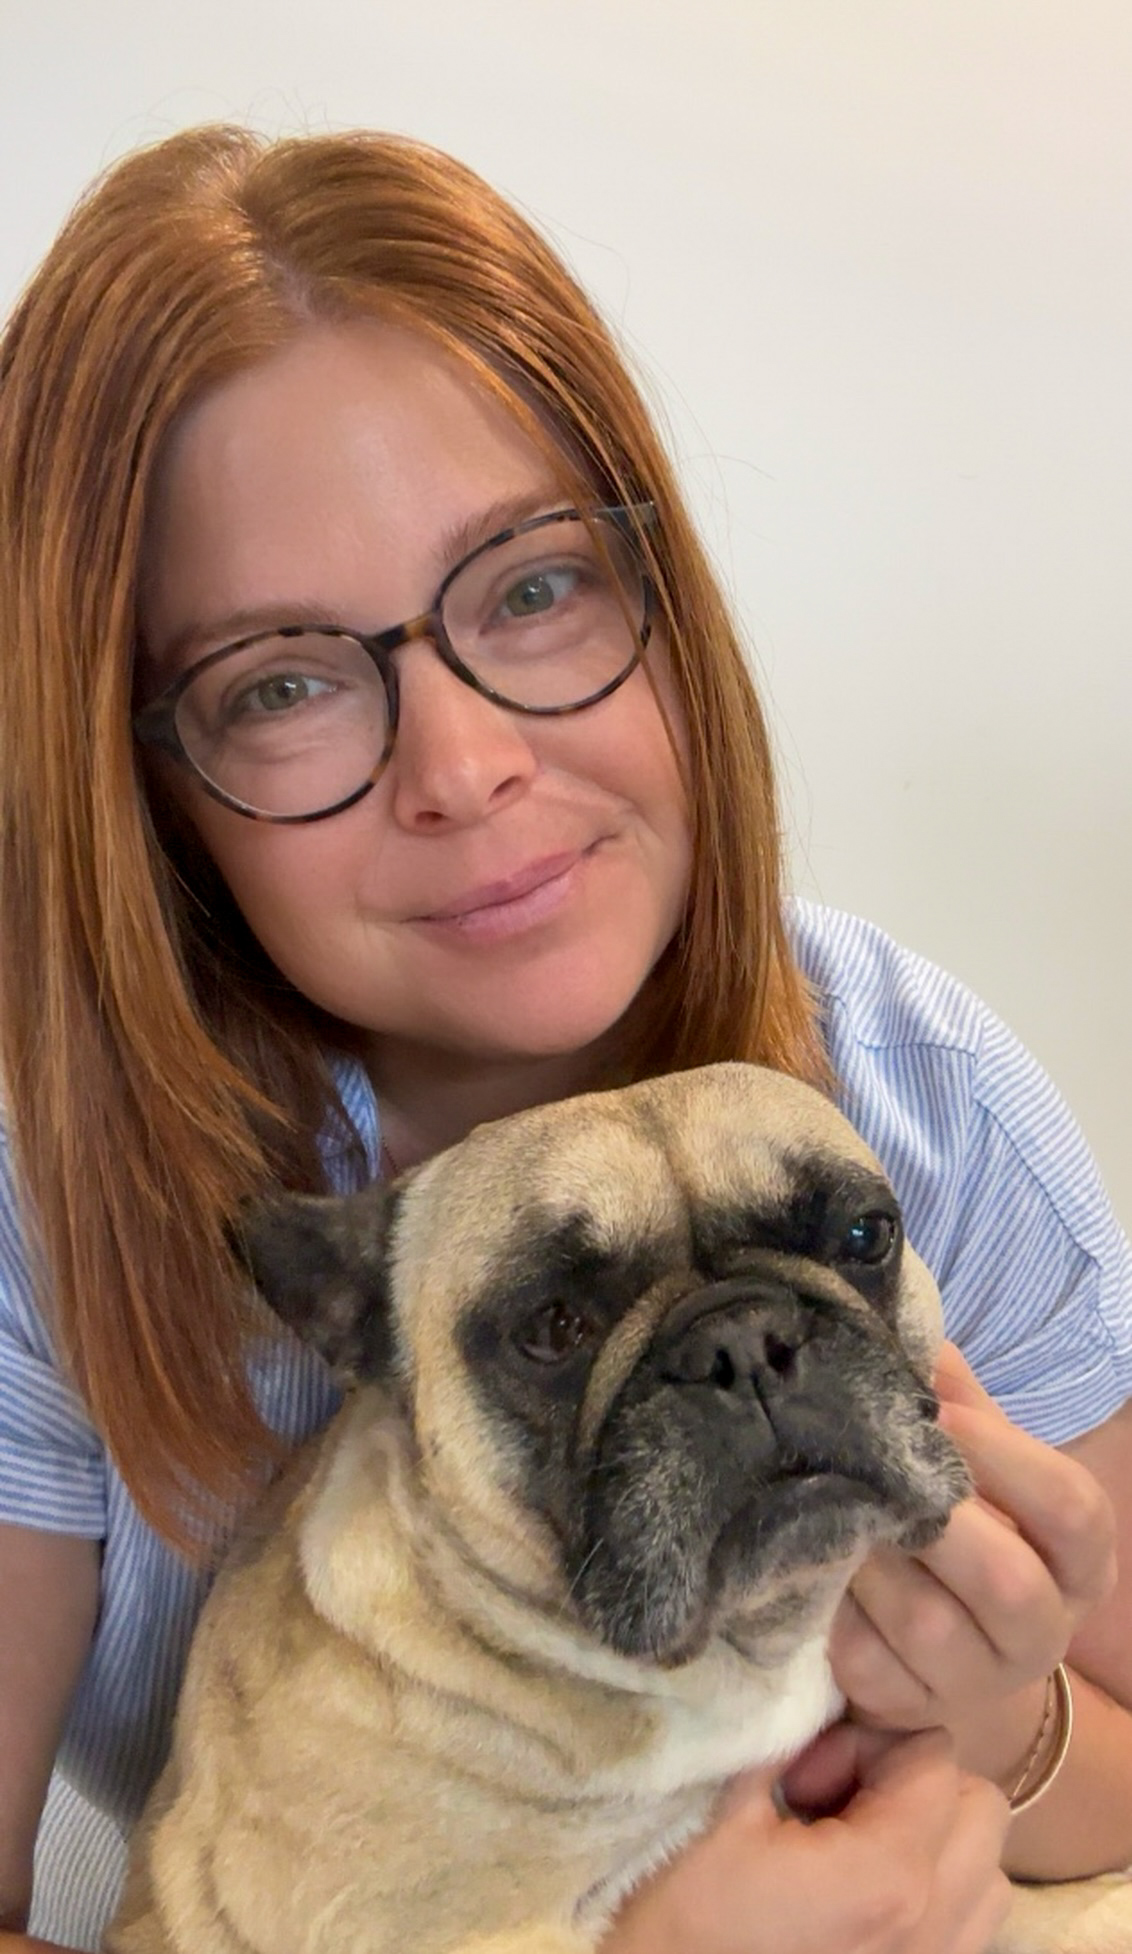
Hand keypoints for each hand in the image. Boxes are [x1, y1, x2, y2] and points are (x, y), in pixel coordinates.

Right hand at [604, 1726, 1009, 1953]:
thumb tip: (812, 1695)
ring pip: (984, 1874)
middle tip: (829, 1801)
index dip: (868, 1743)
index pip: (936, 1756)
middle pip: (979, 1809)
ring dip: (932, 1844)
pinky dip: (931, 1897)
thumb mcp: (722, 1811)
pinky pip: (965, 1928)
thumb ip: (785, 1740)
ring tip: (847, 1851)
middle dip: (913, 1787)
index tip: (805, 1769)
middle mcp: (933, 1932)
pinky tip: (853, 1897)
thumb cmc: (674, 1924)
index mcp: (890, 1878)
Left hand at [828, 1343, 1115, 1735]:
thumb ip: (959, 1401)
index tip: (939, 1418)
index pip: (1070, 1509)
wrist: (948, 1641)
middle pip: (1005, 1580)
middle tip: (875, 1468)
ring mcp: (977, 1681)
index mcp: (1080, 1559)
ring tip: (828, 1504)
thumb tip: (910, 1327)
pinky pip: (867, 1663)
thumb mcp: (981, 1463)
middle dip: (934, 1519)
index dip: (1003, 1458)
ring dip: (868, 1557)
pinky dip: (832, 1609)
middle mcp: (1044, 1631)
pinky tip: (811, 1561)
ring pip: (927, 1626)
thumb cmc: (966, 1524)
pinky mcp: (909, 1707)